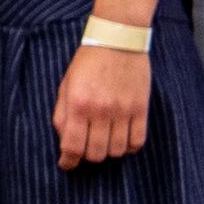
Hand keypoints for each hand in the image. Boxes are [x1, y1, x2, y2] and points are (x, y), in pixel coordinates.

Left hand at [50, 37, 150, 166]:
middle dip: (88, 156)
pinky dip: (129, 147)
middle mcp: (101, 110)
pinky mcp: (141, 108)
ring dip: (108, 152)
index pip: (73, 146)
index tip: (67, 164)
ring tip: (104, 141)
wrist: (118, 39)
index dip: (68, 161)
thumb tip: (64, 141)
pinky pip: (137, 142)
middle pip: (96, 154)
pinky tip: (122, 139)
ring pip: (117, 151)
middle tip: (86, 148)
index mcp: (78, 103)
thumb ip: (62, 114)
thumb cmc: (88, 62)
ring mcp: (123, 110)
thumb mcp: (66, 85)